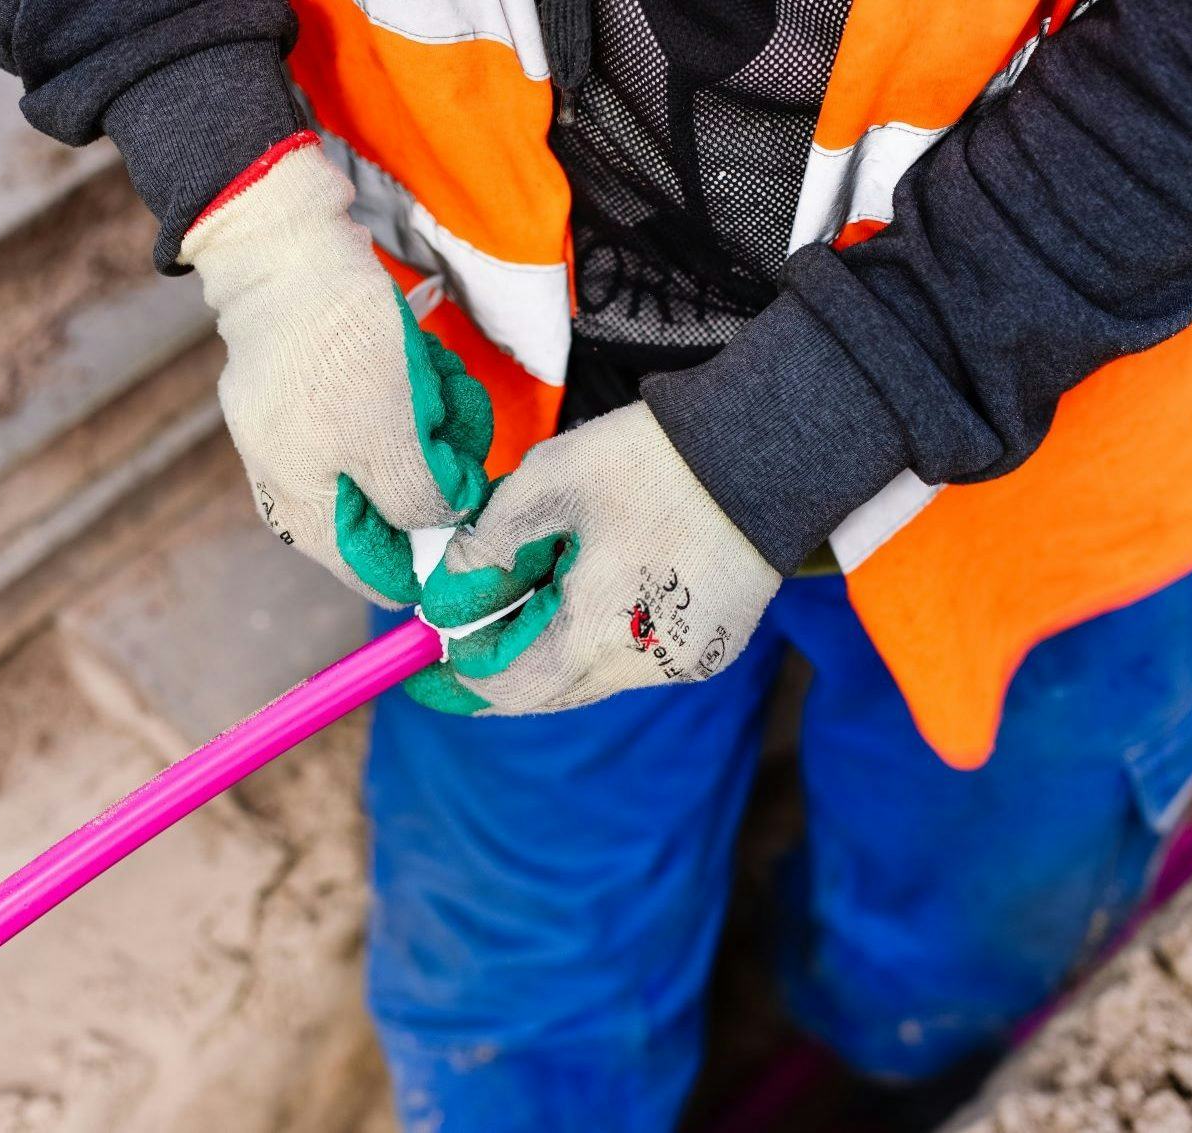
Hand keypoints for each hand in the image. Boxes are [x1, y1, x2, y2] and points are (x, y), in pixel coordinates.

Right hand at [179, 134, 491, 606]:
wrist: (284, 244)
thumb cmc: (335, 344)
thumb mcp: (389, 437)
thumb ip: (420, 501)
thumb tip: (445, 526)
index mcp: (304, 513)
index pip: (381, 577)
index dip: (436, 554)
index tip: (473, 507)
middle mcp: (299, 486)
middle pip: (397, 513)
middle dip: (438, 470)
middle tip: (449, 424)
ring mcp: (308, 436)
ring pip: (401, 459)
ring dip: (434, 422)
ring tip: (433, 377)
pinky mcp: (324, 390)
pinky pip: (386, 415)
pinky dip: (415, 392)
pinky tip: (419, 358)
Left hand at [411, 403, 781, 713]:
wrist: (764, 449)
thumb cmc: (651, 460)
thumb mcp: (548, 483)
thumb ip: (486, 544)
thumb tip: (447, 592)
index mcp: (597, 633)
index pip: (507, 687)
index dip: (459, 675)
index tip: (427, 655)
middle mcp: (643, 667)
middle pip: (549, 693)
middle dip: (501, 667)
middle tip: (462, 639)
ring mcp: (684, 662)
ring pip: (592, 679)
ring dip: (550, 651)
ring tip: (527, 599)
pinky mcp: (712, 647)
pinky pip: (634, 661)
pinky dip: (597, 639)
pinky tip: (587, 592)